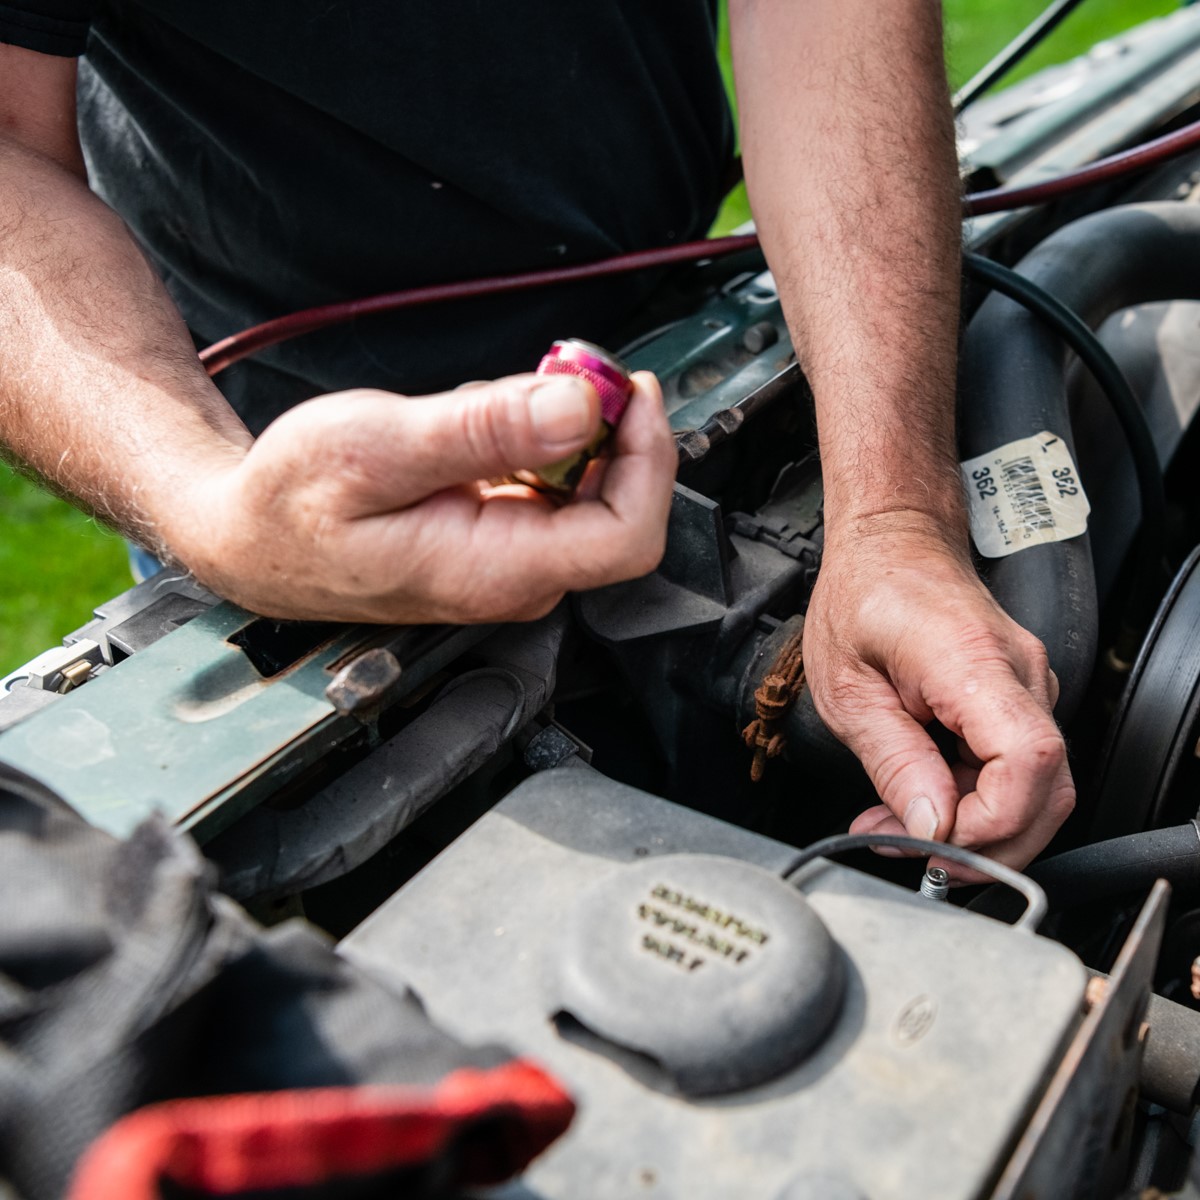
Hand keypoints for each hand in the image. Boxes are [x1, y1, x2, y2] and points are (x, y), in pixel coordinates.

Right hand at [168, 371, 675, 623]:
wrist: (247, 538)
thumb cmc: (291, 504)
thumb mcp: (377, 447)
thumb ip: (482, 431)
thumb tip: (577, 409)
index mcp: (497, 570)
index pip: (628, 535)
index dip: (648, 458)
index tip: (624, 389)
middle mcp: (517, 578)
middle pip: (619, 508)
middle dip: (609, 428)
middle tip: (564, 366)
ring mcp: (512, 563)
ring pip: (586, 491)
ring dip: (566, 428)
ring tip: (493, 399)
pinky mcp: (501, 541)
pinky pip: (551, 487)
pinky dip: (538, 441)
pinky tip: (483, 425)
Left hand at [802, 514, 1074, 875]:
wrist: (891, 541)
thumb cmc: (864, 595)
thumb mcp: (847, 688)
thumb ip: (892, 761)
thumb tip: (929, 826)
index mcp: (971, 661)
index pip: (1029, 761)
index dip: (989, 821)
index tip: (932, 841)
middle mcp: (1018, 673)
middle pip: (1046, 791)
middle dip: (983, 845)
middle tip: (908, 853)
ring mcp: (1027, 684)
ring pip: (1035, 787)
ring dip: (973, 827)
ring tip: (897, 827)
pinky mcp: (1017, 696)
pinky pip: (1014, 766)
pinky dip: (972, 798)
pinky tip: (919, 800)